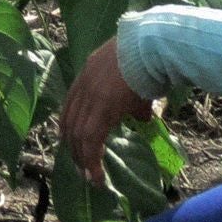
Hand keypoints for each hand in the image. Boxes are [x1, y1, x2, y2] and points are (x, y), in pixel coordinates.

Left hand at [60, 39, 154, 187]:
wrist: (153, 45)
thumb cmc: (150, 59)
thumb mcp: (133, 77)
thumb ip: (131, 98)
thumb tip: (142, 117)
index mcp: (88, 73)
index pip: (69, 107)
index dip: (69, 129)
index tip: (73, 146)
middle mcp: (83, 85)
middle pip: (69, 123)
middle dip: (74, 149)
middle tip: (81, 168)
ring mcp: (91, 96)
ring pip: (78, 135)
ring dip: (82, 159)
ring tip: (90, 177)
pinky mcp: (103, 108)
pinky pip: (91, 140)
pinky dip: (91, 161)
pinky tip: (97, 176)